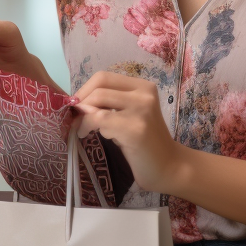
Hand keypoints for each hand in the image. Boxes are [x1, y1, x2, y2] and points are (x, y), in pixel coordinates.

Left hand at [74, 72, 181, 193]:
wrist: (168, 168)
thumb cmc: (145, 145)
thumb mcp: (129, 116)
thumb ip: (110, 105)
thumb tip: (78, 101)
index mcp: (143, 87)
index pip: (104, 77)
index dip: (85, 89)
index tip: (78, 105)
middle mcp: (144, 93)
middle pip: (100, 85)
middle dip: (81, 101)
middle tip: (76, 118)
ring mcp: (141, 110)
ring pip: (97, 101)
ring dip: (82, 116)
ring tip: (82, 129)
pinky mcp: (134, 128)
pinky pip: (99, 120)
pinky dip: (86, 126)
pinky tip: (86, 135)